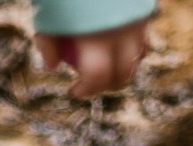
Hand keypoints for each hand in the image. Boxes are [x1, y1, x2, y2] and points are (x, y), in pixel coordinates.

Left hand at [36, 18, 151, 98]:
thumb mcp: (48, 15)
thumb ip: (47, 43)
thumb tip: (52, 67)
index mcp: (96, 38)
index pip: (98, 78)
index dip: (86, 90)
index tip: (74, 90)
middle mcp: (122, 33)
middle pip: (123, 74)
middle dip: (108, 85)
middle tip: (91, 83)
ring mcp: (138, 21)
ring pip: (138, 56)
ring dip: (123, 66)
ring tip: (104, 62)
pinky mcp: (145, 9)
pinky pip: (144, 35)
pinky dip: (132, 45)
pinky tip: (116, 43)